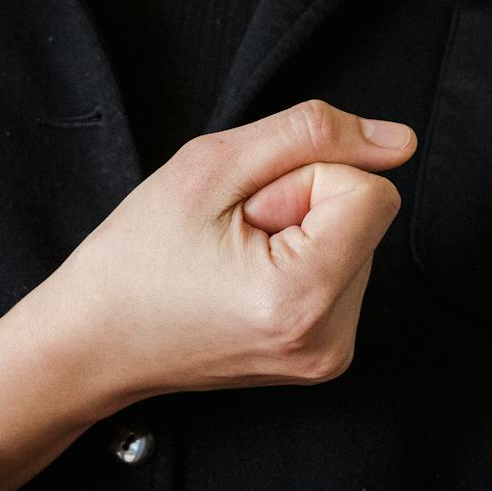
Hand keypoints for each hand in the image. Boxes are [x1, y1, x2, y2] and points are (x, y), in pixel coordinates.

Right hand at [33, 98, 417, 416]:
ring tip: (231, 263)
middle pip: (364, 217)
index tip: (249, 211)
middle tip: (229, 239)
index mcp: (303, 297)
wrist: (93, 342)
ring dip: (298, 234)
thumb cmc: (134, 260)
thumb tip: (398, 141)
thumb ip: (312, 135)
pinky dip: (299, 263)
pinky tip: (244, 282)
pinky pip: (341, 272)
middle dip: (301, 207)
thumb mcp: (209, 166)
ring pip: (355, 241)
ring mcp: (328, 355)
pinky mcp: (323, 356)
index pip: (370, 190)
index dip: (305, 179)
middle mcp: (329, 338)